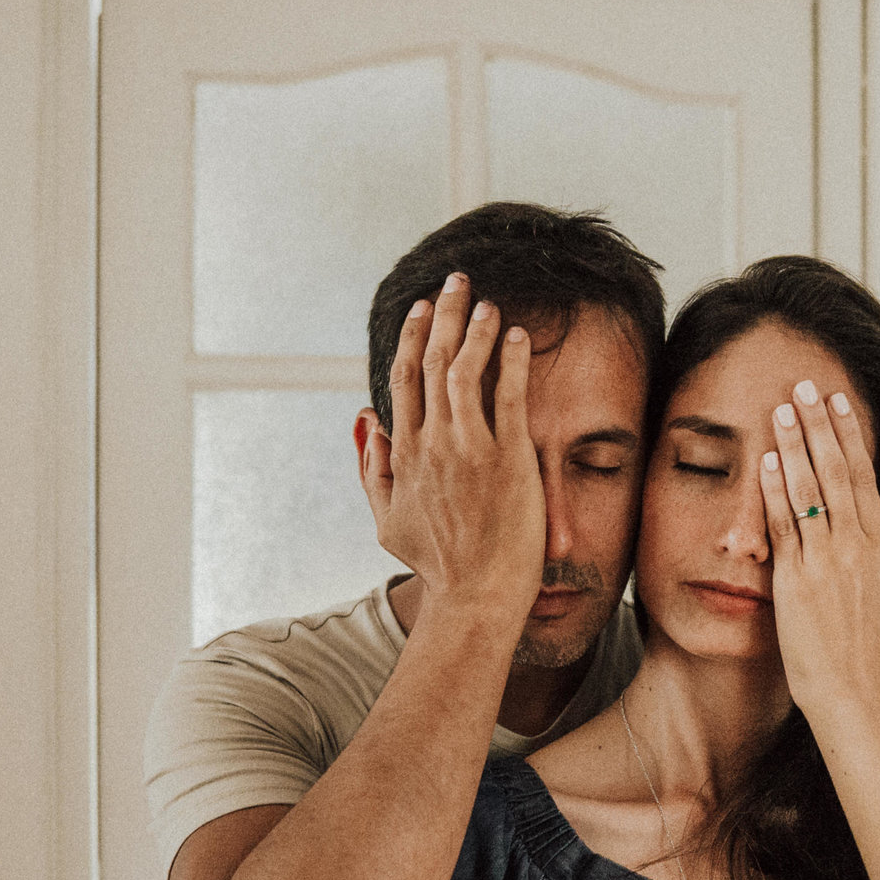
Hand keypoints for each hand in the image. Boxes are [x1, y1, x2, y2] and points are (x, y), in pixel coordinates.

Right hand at [356, 272, 544, 623]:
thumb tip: (365, 418)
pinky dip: (510, 361)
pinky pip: (509, 397)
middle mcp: (433, 444)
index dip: (411, 337)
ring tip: (486, 302)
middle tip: (455, 281)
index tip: (420, 310)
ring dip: (474, 329)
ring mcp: (470, 450)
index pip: (403, 379)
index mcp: (405, 454)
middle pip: (431, 362)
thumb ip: (372, 468)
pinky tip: (514, 334)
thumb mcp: (388, 521)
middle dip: (442, 315)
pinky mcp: (509, 459)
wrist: (475, 597)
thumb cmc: (438, 565)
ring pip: (464, 370)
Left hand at [757, 379, 879, 715]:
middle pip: (840, 470)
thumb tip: (864, 527)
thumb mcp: (879, 592)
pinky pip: (786, 522)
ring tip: (781, 408)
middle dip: (821, 423)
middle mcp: (859, 545)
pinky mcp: (799, 578)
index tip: (839, 402)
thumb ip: (870, 555)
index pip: (864, 476)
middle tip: (806, 385)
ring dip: (796, 443)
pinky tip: (768, 460)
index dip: (850, 435)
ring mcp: (829, 559)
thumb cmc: (860, 648)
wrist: (850, 689)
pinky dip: (777, 488)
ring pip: (812, 488)